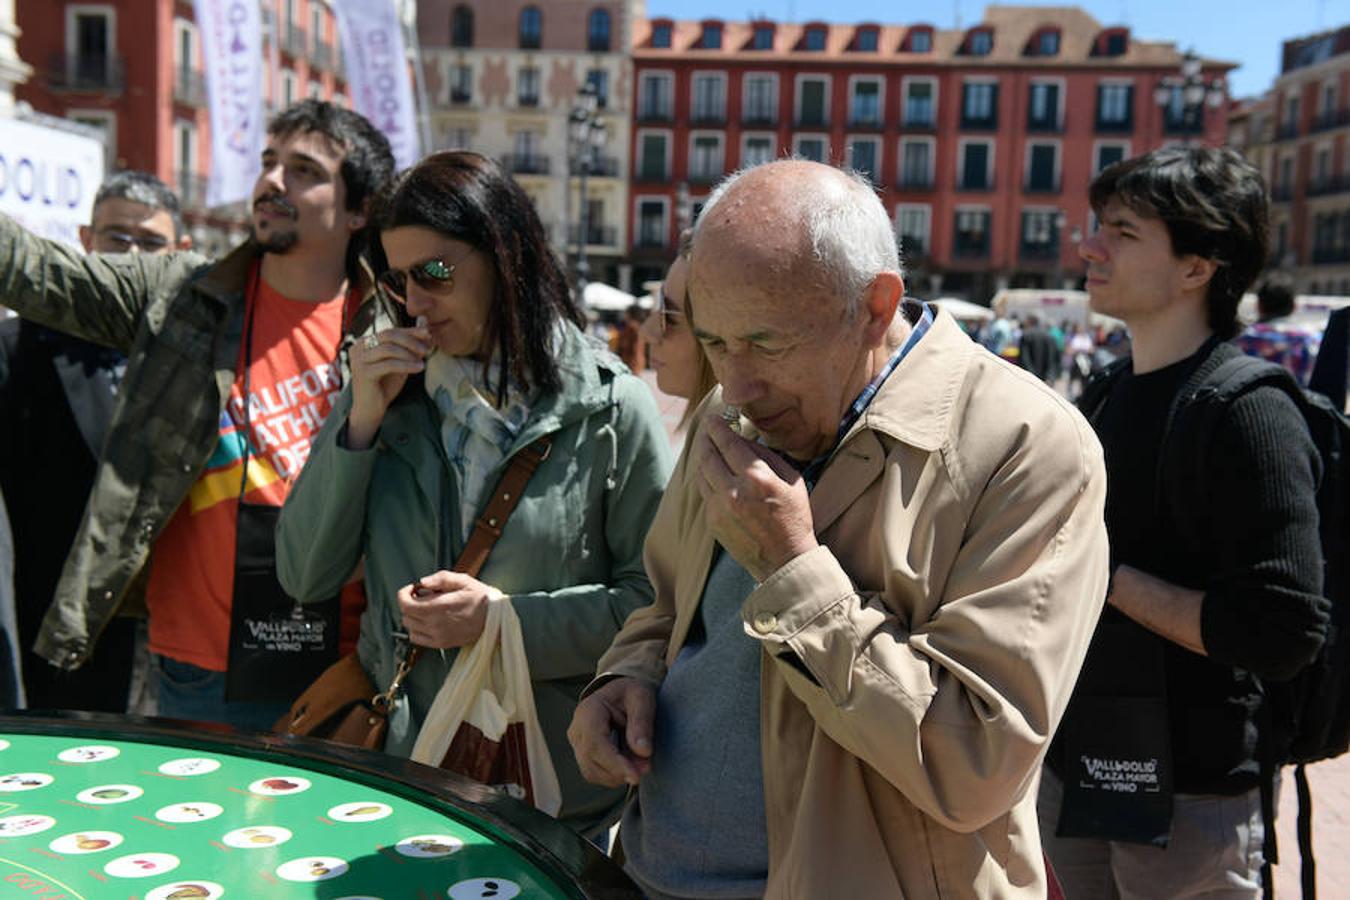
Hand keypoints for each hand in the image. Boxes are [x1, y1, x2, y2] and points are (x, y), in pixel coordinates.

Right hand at [347, 324, 432, 448]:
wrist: (370, 410)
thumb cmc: (384, 386)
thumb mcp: (399, 362)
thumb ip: (409, 345)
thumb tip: (425, 324)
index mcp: (364, 342)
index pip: (390, 331)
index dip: (410, 331)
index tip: (428, 334)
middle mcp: (358, 347)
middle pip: (388, 335)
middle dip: (411, 340)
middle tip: (427, 349)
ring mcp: (359, 360)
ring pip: (388, 348)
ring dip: (409, 353)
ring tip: (423, 361)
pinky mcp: (364, 373)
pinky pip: (389, 364)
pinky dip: (406, 365)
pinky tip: (419, 368)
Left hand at [397, 570, 492, 648]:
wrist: (496, 620)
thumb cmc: (482, 598)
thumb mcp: (464, 580)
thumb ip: (441, 578)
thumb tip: (422, 582)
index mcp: (439, 606)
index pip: (405, 604)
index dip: (404, 594)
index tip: (412, 589)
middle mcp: (435, 623)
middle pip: (406, 615)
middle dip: (409, 603)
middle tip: (422, 596)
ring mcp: (438, 636)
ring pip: (410, 628)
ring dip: (413, 617)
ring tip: (426, 609)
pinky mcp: (442, 644)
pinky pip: (418, 639)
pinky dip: (417, 630)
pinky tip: (428, 621)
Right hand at [567, 677, 655, 787]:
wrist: (622, 693)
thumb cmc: (631, 693)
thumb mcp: (642, 699)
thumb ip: (642, 723)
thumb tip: (643, 751)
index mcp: (589, 710)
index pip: (595, 744)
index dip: (614, 763)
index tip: (635, 775)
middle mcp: (577, 728)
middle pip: (591, 761)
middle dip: (619, 771)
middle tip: (646, 768)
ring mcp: (577, 743)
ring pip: (592, 772)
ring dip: (617, 775)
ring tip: (641, 764)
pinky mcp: (583, 754)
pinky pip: (595, 773)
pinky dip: (614, 774)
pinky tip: (629, 764)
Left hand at [692, 412, 817, 581]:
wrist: (784, 560)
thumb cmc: (794, 517)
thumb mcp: (792, 480)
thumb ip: (767, 456)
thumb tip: (745, 439)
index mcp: (756, 478)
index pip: (728, 443)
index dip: (718, 427)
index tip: (714, 418)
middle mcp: (733, 491)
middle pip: (707, 455)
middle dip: (705, 438)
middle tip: (706, 428)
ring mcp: (719, 508)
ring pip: (701, 473)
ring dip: (703, 457)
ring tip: (708, 448)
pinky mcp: (712, 521)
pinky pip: (705, 492)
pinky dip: (707, 479)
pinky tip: (713, 474)